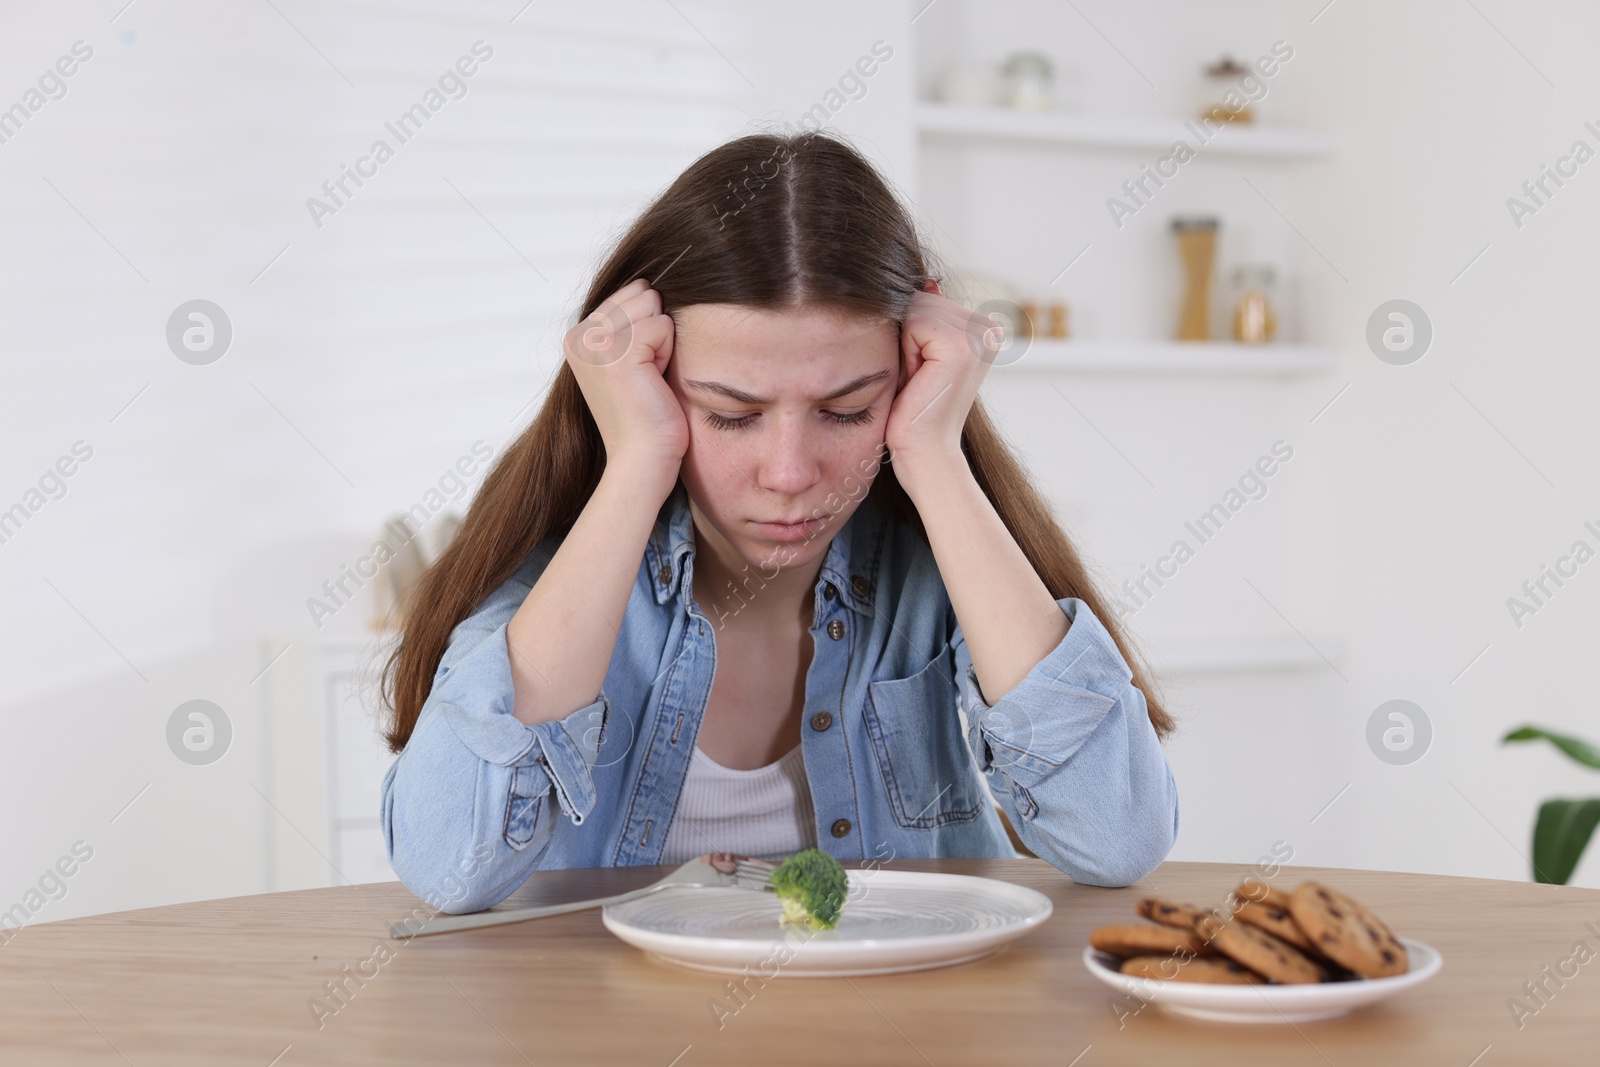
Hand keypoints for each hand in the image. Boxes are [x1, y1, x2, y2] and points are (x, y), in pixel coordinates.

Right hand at [564, 278, 687, 486]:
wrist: (642, 459)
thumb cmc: (645, 416)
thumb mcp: (628, 362)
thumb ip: (627, 324)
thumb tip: (651, 284)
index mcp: (577, 337)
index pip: (630, 294)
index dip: (648, 329)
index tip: (638, 370)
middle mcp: (578, 336)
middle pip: (642, 294)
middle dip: (656, 331)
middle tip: (646, 376)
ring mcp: (594, 341)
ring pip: (653, 306)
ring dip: (663, 342)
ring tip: (649, 378)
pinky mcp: (617, 349)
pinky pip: (663, 325)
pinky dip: (668, 353)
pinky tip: (653, 382)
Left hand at [884, 279, 1002, 481]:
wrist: (925, 454)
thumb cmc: (915, 411)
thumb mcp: (919, 355)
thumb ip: (926, 318)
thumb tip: (929, 281)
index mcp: (983, 330)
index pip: (926, 300)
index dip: (911, 337)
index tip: (922, 371)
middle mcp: (988, 329)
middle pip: (920, 300)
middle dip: (908, 339)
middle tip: (918, 378)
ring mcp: (979, 336)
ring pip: (916, 310)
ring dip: (906, 347)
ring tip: (919, 379)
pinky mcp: (962, 346)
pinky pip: (915, 323)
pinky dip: (907, 353)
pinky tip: (919, 380)